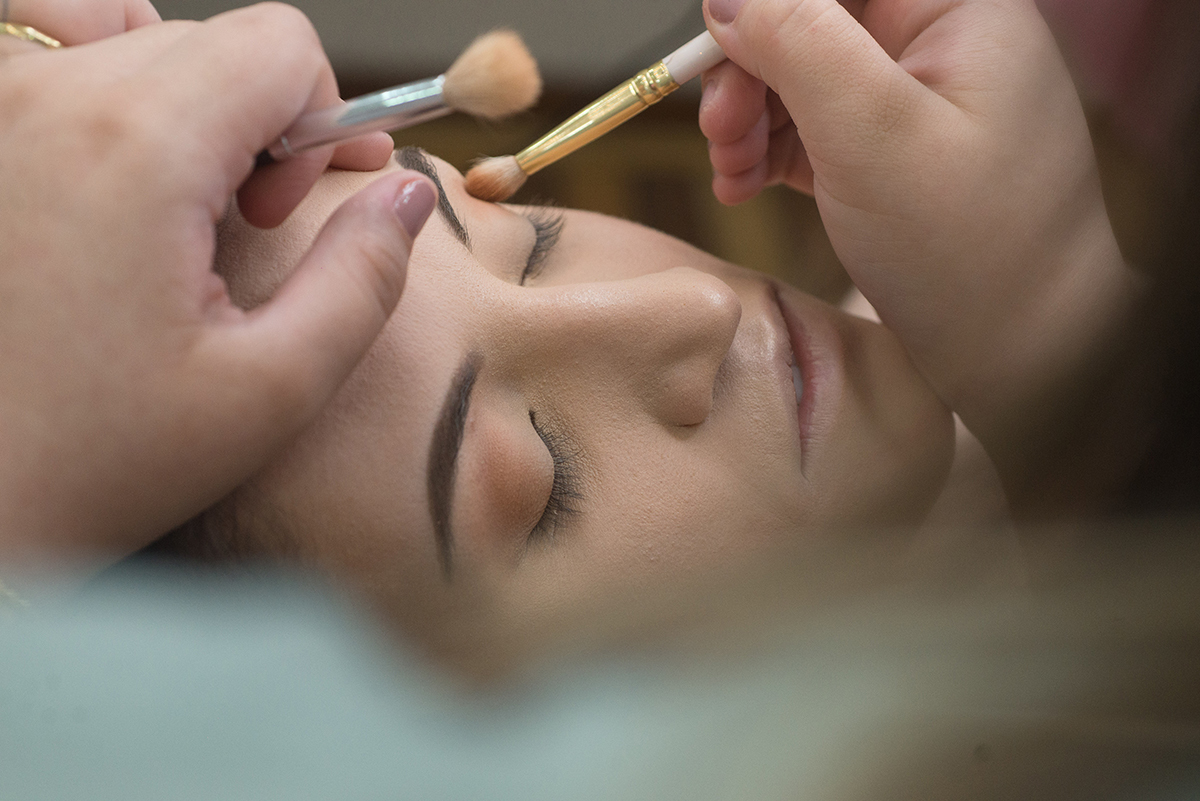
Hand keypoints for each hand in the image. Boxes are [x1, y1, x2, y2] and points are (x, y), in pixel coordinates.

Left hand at [0, 3, 435, 564]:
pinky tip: (104, 164)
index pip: (280, 45)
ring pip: (126, 32)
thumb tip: (405, 194)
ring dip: (176, 93)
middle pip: (211, 39)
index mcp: (137, 149)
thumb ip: (363, 279)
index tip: (302, 199)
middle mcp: (45, 99)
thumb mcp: (270, 390)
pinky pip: (43, 52)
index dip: (325, 119)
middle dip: (258, 118)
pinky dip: (93, 82)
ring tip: (175, 187)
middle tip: (243, 221)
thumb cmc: (85, 463)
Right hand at [701, 0, 1136, 504]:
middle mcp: (936, 41)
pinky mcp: (886, 153)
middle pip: (808, 20)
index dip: (764, 9)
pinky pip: (808, 127)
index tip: (715, 55)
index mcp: (956, 7)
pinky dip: (766, 151)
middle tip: (719, 132)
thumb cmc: (974, 251)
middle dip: (749, 70)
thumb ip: (799, 43)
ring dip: (748, 117)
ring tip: (733, 173)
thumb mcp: (873, 133)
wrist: (1023, 355)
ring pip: (799, 74)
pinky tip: (744, 184)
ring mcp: (910, 101)